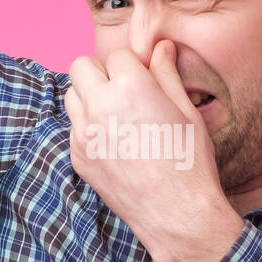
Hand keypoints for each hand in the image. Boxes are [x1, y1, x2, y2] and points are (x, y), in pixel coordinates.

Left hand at [65, 40, 244, 261]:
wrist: (177, 214)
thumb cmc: (189, 162)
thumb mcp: (186, 112)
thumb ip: (167, 75)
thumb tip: (162, 46)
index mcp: (130, 87)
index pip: (118, 55)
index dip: (135, 67)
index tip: (146, 82)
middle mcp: (99, 106)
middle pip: (82, 66)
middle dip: (102, 73)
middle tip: (125, 92)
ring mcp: (83, 134)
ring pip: (72, 96)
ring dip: (90, 97)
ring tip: (118, 116)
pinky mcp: (78, 157)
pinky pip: (74, 128)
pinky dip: (89, 128)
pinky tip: (116, 144)